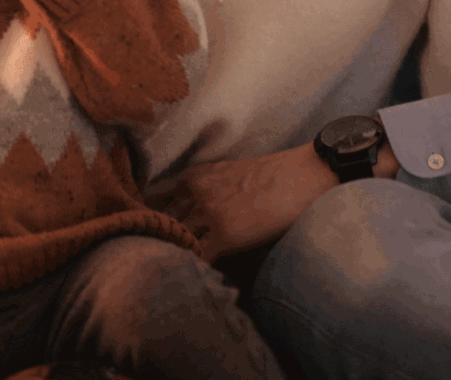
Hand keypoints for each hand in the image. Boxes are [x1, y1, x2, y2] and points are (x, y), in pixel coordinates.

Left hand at [150, 143, 348, 261]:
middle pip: (163, 222)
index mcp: (194, 175)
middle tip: (152, 258)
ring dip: (176, 254)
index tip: (146, 232)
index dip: (152, 219)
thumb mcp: (229, 173)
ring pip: (178, 240)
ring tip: (171, 272)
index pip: (158, 201)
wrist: (304, 175)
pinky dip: (194, 267)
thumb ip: (205, 189)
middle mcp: (195, 192)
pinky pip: (199, 256)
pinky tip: (194, 277)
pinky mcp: (225, 234)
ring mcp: (208, 213)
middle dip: (159, 238)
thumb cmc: (275, 175)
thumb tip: (191, 212)